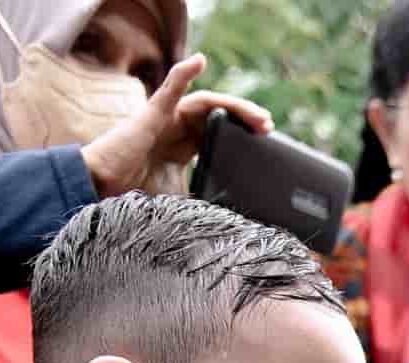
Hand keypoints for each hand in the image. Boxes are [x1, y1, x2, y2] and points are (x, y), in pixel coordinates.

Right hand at [80, 53, 273, 197]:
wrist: (103, 188)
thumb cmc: (136, 191)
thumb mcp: (182, 196)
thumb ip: (203, 196)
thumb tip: (233, 218)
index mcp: (188, 144)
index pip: (223, 130)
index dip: (245, 132)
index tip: (268, 140)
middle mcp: (180, 127)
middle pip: (221, 114)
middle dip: (247, 118)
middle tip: (269, 128)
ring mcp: (168, 118)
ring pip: (208, 103)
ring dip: (235, 104)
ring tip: (257, 114)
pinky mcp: (154, 112)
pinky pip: (171, 87)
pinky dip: (185, 72)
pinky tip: (200, 60)